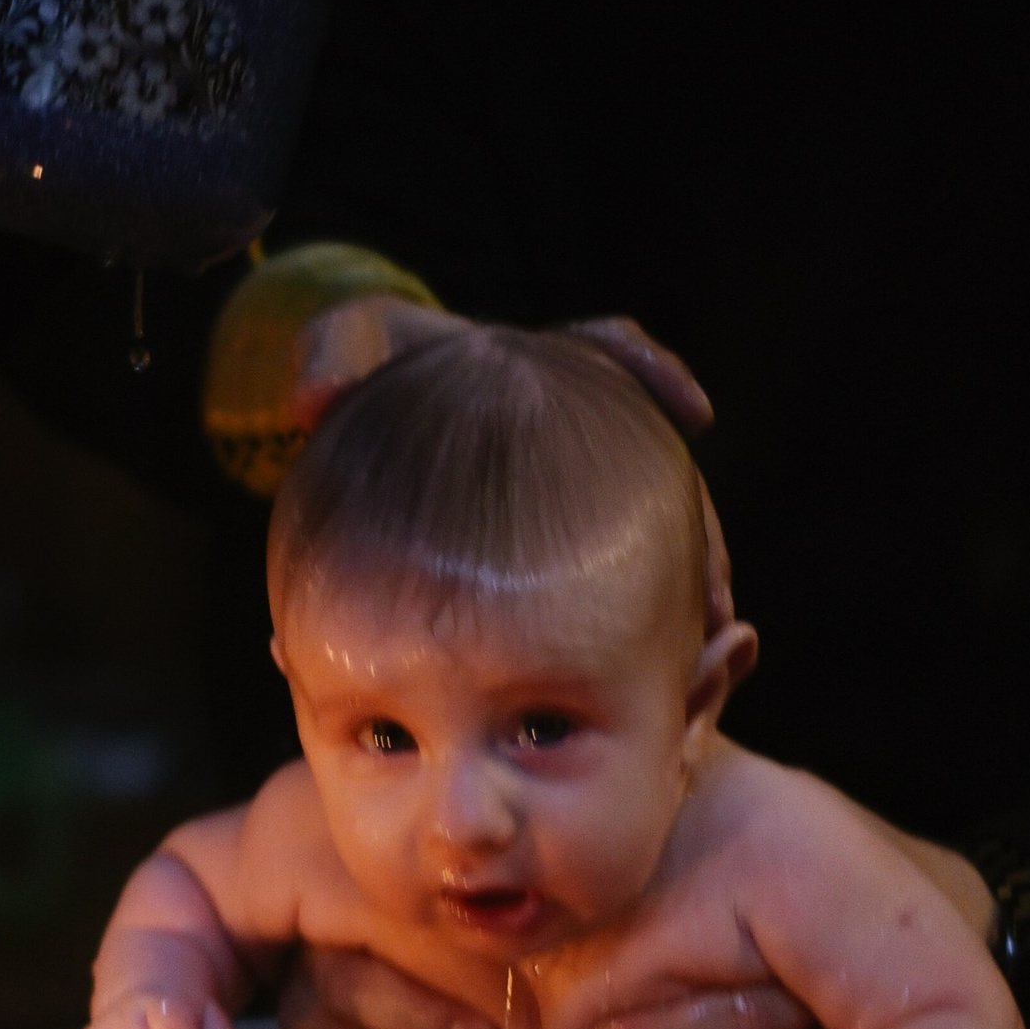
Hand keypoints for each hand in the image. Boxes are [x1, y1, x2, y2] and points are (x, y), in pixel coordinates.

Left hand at [288, 303, 740, 648]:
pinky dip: (636, 634)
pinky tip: (658, 684)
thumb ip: (331, 350)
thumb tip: (313, 396)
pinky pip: (609, 595)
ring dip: (685, 594)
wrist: (359, 416)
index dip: (653, 374)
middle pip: (659, 477)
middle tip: (716, 586)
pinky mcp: (555, 551)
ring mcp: (572, 493)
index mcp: (533, 370)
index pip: (610, 352)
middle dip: (698, 530)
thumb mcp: (343, 344)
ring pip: (652, 545)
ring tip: (704, 649)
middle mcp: (572, 432)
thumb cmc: (360, 371)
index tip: (693, 408)